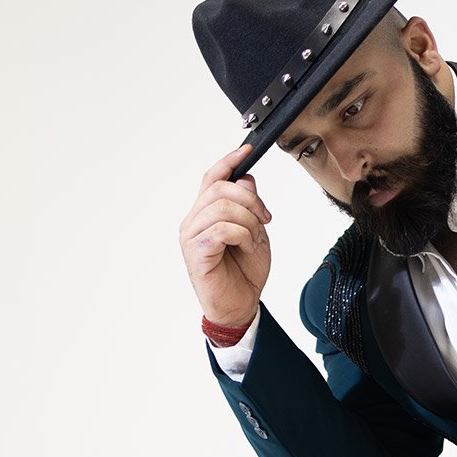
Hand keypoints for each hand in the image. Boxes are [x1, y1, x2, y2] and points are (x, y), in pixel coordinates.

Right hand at [179, 143, 273, 328]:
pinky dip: (243, 236)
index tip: (247, 150)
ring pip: (223, 207)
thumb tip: (247, 179)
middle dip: (251, 200)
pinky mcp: (196, 253)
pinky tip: (247, 248)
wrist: (240, 306)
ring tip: (255, 240)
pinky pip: (222, 229)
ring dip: (249, 222)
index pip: (212, 178)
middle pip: (220, 188)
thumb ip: (249, 207)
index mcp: (206, 213)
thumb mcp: (255, 232)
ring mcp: (192, 236)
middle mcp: (194, 221)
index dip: (229, 162)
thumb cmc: (244, 273)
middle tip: (265, 219)